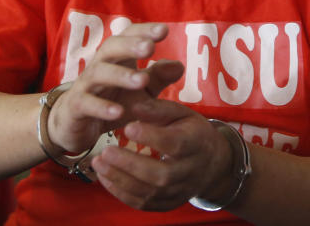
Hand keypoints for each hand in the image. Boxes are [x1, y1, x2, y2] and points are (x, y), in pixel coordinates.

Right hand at [45, 23, 184, 154]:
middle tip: (150, 47)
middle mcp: (99, 66)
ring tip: (142, 80)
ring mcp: (85, 86)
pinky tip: (118, 111)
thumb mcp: (139, 91)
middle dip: (130, 46)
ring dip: (120, 75)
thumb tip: (180, 65)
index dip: (143, 31)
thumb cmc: (111, 100)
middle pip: (110, 48)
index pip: (127, 37)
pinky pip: (86, 103)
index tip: (164, 31)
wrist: (75, 125)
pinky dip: (102, 107)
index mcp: (116, 58)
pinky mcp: (75, 107)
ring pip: (98, 74)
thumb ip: (157, 77)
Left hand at [90, 99, 233, 211]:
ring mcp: (178, 192)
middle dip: (130, 164)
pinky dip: (120, 193)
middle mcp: (189, 172)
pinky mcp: (167, 204)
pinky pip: (143, 203)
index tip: (128, 126)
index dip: (151, 137)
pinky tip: (104, 177)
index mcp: (196, 144)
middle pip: (160, 174)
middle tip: (106, 150)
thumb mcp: (181, 114)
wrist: (211, 164)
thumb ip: (158, 109)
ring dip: (120, 179)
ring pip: (149, 192)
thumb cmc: (191, 132)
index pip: (175, 144)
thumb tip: (134, 105)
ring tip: (98, 162)